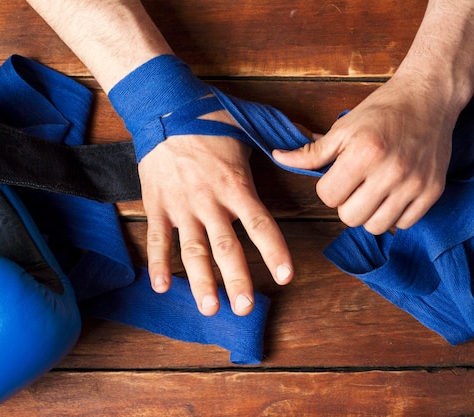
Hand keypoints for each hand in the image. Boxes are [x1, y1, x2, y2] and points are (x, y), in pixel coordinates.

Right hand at [138, 110, 292, 316]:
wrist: (163, 107)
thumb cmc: (211, 119)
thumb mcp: (250, 126)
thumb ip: (284, 140)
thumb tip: (317, 140)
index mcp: (236, 185)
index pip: (260, 223)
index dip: (273, 251)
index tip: (286, 277)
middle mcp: (209, 201)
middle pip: (225, 247)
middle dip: (236, 279)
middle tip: (245, 308)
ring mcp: (181, 205)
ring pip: (192, 250)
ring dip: (201, 281)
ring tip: (211, 308)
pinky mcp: (157, 205)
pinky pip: (156, 239)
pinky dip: (157, 264)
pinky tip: (162, 287)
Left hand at [272, 76, 453, 233]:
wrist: (429, 97)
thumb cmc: (383, 110)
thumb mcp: (343, 128)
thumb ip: (312, 152)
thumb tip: (278, 158)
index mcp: (364, 153)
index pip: (328, 197)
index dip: (329, 187)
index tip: (339, 174)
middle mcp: (391, 171)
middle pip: (350, 218)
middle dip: (346, 203)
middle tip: (356, 184)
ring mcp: (414, 184)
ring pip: (376, 227)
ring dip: (369, 213)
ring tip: (374, 191)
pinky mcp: (432, 191)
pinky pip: (404, 224)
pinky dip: (395, 214)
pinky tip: (394, 194)